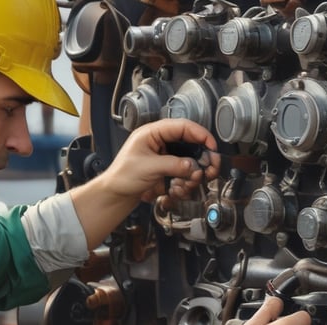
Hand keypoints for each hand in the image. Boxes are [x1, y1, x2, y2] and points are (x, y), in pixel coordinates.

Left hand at [101, 118, 220, 202]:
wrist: (115, 195)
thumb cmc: (122, 177)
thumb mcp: (149, 168)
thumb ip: (174, 165)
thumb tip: (193, 166)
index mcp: (152, 133)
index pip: (182, 126)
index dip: (200, 135)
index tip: (211, 146)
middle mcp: (160, 142)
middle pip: (190, 143)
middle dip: (200, 158)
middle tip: (209, 169)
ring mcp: (164, 156)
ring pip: (189, 160)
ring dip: (192, 173)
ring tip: (188, 183)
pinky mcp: (166, 169)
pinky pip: (183, 173)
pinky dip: (185, 181)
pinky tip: (178, 189)